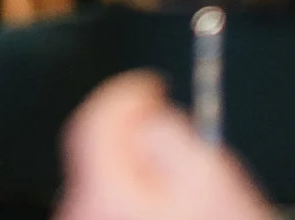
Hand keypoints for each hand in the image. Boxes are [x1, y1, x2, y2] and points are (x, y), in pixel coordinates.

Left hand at [58, 72, 272, 219]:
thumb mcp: (213, 180)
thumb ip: (171, 136)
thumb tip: (147, 118)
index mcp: (107, 191)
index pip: (99, 119)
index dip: (128, 95)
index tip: (153, 87)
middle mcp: (81, 215)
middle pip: (100, 154)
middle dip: (136, 140)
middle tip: (178, 143)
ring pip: (104, 188)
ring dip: (136, 178)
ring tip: (184, 198)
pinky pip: (107, 215)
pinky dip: (132, 207)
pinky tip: (170, 217)